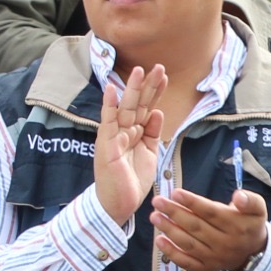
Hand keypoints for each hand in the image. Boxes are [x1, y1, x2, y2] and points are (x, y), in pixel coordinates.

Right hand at [93, 67, 167, 224]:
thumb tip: (157, 112)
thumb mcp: (149, 153)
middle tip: (157, 67)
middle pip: (138, 104)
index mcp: (135, 132)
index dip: (155, 93)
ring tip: (139, 71)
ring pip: (125, 108)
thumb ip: (153, 132)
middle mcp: (124, 131)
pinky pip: (108, 122)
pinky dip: (109, 106)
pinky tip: (112, 90)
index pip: (146, 108)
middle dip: (147, 86)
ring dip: (132, 89)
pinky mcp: (106, 145)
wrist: (118, 203)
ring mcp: (114, 136)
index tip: (163, 77)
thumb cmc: (131, 180)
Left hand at [154, 187, 269, 270]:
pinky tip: (159, 240)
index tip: (175, 192)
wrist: (254, 253)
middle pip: (196, 227)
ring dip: (169, 230)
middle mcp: (225, 243)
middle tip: (158, 201)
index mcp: (237, 226)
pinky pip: (187, 262)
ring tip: (155, 217)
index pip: (211, 213)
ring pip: (189, 244)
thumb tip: (238, 196)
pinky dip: (171, 253)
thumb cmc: (250, 224)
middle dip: (174, 213)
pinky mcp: (206, 267)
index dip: (192, 202)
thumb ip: (250, 200)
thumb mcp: (258, 208)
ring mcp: (214, 257)